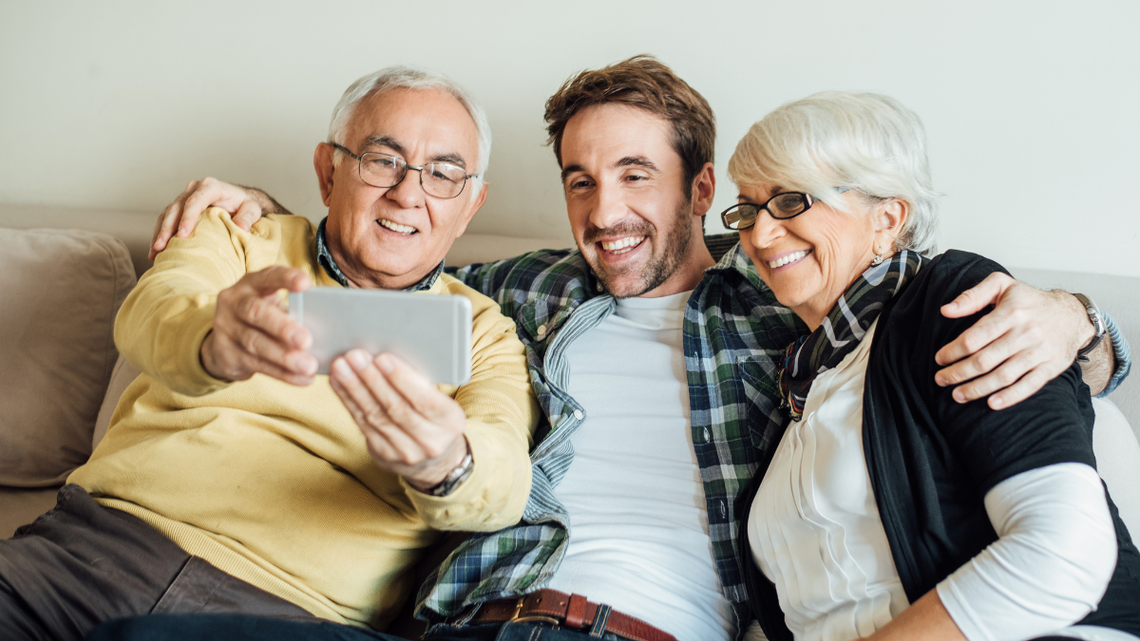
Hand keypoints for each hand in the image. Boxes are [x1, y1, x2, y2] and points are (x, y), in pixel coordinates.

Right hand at [151, 177, 263, 259]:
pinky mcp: (179, 208)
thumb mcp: (252, 209)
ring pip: (167, 214)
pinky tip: (155, 250)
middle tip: (161, 247)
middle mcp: (194, 189)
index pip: (195, 201)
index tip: (182, 235)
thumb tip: (241, 227)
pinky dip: (159, 234)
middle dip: (167, 228)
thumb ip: (248, 216)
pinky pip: (165, 220)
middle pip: (176, 208)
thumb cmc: (245, 205)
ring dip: (159, 233)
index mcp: (210, 186)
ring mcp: (184, 197)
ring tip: (154, 252)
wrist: (239, 200)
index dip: (187, 218)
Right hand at [200, 266, 316, 384]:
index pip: (268, 276)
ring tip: (310, 366)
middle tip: (307, 341)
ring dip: (285, 357)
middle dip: (283, 327)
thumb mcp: (273, 307)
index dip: (286, 278)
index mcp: (251, 284)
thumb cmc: (262, 320)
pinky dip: (283, 373)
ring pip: (256, 343)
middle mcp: (234, 303)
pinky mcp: (226, 354)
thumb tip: (330, 327)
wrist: (224, 344)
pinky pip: (258, 365)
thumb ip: (294, 311)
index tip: (306, 283)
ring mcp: (226, 329)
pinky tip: (302, 378)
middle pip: (256, 312)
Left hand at [330, 349, 468, 490]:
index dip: (401, 378)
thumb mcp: (442, 401)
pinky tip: (338, 383)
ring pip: (375, 415)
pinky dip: (348, 400)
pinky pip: (362, 423)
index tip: (382, 358)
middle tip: (355, 356)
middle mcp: (430, 441)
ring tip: (342, 366)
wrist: (437, 461)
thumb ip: (422, 383)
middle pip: (396, 407)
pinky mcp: (383, 454)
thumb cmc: (437, 418)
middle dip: (372, 379)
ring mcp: (405, 451)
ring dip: (355, 388)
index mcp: (451, 422)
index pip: (425, 399)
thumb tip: (389, 355)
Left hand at [934, 272, 1092, 408]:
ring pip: (1003, 376)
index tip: (939, 359)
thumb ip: (972, 295)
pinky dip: (1010, 397)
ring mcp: (1039, 352)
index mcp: (1011, 312)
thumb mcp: (1002, 285)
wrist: (1072, 315)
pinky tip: (992, 403)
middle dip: (958, 373)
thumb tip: (946, 310)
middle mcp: (1026, 333)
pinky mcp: (1051, 367)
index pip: (974, 337)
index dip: (953, 351)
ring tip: (957, 395)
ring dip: (977, 389)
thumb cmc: (1031, 301)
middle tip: (941, 379)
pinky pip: (1029, 386)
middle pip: (985, 360)